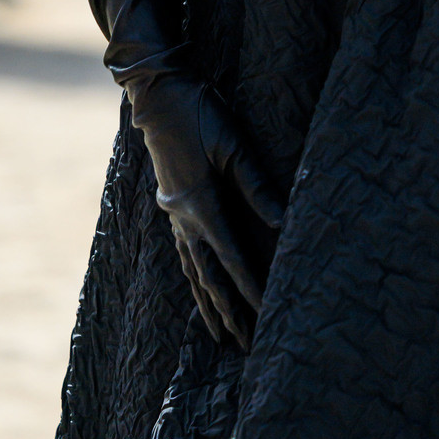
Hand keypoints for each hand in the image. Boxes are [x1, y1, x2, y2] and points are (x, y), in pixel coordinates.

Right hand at [127, 74, 284, 349]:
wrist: (156, 94)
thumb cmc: (198, 113)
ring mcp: (173, 210)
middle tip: (243, 344)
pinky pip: (184, 249)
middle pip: (208, 275)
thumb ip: (256, 185)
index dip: (249, 288)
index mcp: (199, 203)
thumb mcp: (233, 144)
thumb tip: (282, 222)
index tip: (264, 314)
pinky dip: (193, 274)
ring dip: (206, 301)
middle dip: (227, 310)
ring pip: (192, 267)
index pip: (230, 257)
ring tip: (219, 333)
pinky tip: (197, 283)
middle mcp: (182, 215)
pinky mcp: (171, 201)